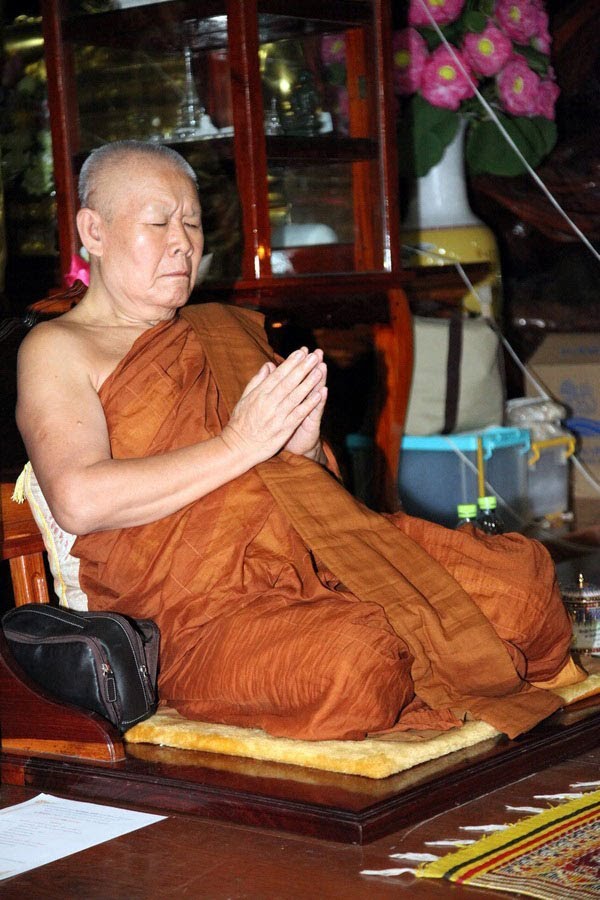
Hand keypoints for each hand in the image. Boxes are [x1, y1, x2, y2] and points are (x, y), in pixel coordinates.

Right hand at [221, 347, 326, 464]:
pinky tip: (319, 395)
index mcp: (259, 394)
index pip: (278, 375)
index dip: (290, 363)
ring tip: (319, 371)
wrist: (238, 447)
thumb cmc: (241, 422)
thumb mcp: (245, 398)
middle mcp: (269, 403)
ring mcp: (277, 416)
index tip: (301, 351)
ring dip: (309, 383)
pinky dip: (309, 404)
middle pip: (288, 382)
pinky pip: (299, 414)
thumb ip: (257, 381)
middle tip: (314, 355)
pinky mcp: (284, 429)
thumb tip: (268, 365)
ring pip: (295, 396)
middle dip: (302, 368)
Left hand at [283, 349, 327, 459]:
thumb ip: (275, 388)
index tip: (301, 349)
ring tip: (322, 366)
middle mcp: (303, 401)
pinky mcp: (312, 424)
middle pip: (308, 381)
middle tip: (317, 352)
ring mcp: (309, 412)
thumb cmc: (282, 426)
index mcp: (292, 396)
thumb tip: (271, 370)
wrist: (293, 448)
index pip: (296, 377)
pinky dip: (319, 401)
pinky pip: (316, 412)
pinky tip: (324, 391)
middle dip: (312, 367)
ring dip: (319, 380)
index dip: (299, 364)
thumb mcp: (277, 407)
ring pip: (315, 393)